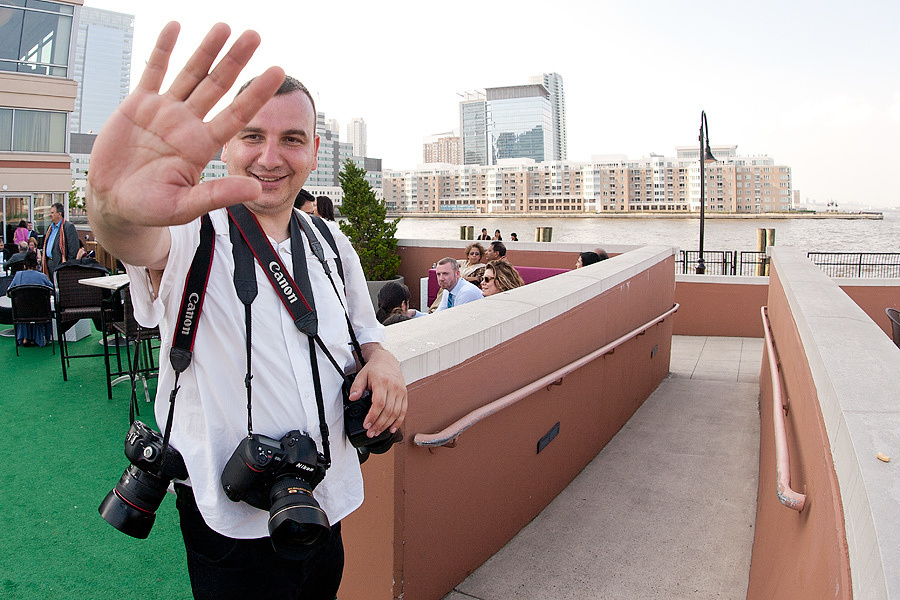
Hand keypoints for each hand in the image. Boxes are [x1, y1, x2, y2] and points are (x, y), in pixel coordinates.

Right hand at [86, 22, 283, 265]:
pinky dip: (163, 49)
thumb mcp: (186, 205)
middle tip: (255, 35)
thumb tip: (257, 189)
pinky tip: (176, 27)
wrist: (115, 203)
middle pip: (217, 86)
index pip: (237, 114)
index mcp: (202, 146)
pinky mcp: (137, 105)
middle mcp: (187, 124)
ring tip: (224, 27)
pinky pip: (153, 71)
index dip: (256, 93)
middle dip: (235, 61)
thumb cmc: (152, 208)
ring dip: (206, 50)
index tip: (278, 72)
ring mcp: (164, 112)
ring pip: (190, 74)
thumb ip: (218, 194)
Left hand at [348, 344, 406, 437]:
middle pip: (388, 411)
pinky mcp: (404, 395)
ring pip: (396, 413)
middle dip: (379, 424)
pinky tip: (392, 429)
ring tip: (378, 432)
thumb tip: (353, 398)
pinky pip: (403, 411)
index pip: (379, 403)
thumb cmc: (374, 369)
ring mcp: (400, 392)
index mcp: (382, 382)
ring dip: (387, 425)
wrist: (387, 361)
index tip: (366, 425)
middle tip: (370, 432)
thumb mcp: (361, 375)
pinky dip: (398, 421)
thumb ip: (356, 387)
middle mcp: (393, 388)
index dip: (373, 416)